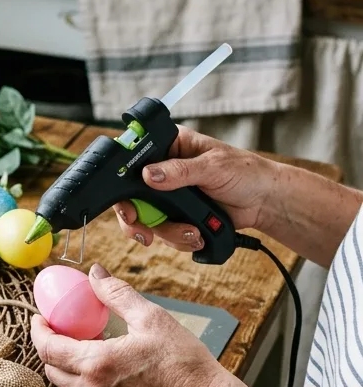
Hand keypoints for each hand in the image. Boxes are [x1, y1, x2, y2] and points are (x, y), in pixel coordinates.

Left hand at [30, 264, 235, 386]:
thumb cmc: (184, 364)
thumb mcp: (150, 318)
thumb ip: (116, 294)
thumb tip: (95, 274)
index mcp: (97, 364)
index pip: (47, 348)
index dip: (38, 331)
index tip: (39, 318)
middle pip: (51, 368)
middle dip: (49, 346)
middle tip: (60, 328)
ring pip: (68, 384)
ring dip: (68, 363)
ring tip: (85, 343)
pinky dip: (86, 378)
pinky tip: (105, 363)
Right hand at [113, 126, 277, 253]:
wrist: (265, 202)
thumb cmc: (246, 173)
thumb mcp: (213, 167)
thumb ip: (180, 171)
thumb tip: (148, 174)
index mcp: (169, 147)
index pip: (133, 160)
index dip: (122, 181)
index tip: (127, 200)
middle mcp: (163, 171)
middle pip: (131, 196)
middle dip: (136, 218)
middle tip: (143, 231)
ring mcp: (168, 196)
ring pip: (146, 219)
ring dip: (167, 232)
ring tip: (191, 232)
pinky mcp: (177, 216)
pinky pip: (163, 233)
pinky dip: (178, 239)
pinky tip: (196, 235)